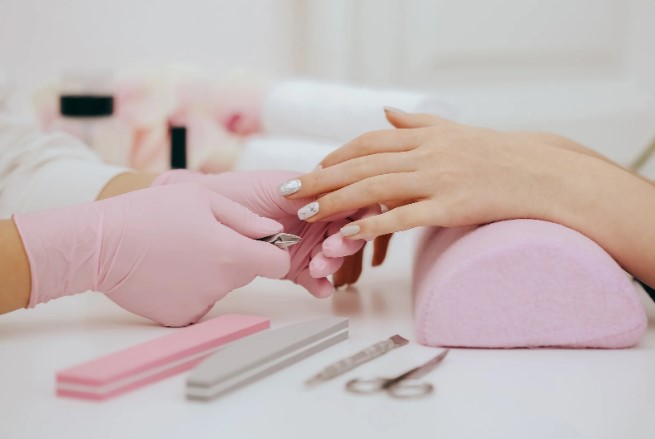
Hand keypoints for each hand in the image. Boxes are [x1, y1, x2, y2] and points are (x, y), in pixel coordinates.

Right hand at [14, 183, 288, 326]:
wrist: (102, 244)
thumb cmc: (149, 214)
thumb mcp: (202, 199)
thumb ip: (245, 217)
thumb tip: (274, 230)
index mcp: (233, 254)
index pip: (278, 264)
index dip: (273, 251)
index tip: (258, 243)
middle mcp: (221, 285)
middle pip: (246, 273)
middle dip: (234, 257)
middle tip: (201, 239)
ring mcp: (200, 304)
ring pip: (221, 287)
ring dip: (210, 273)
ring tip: (177, 253)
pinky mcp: (179, 318)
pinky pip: (197, 303)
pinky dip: (187, 290)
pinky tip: (165, 272)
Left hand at [151, 170, 365, 296]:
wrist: (200, 219)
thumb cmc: (233, 193)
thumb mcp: (274, 187)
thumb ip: (307, 192)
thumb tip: (334, 198)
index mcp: (314, 194)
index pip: (350, 201)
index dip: (356, 215)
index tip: (344, 227)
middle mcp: (314, 218)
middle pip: (347, 232)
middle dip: (345, 243)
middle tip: (329, 250)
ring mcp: (305, 243)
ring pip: (333, 256)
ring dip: (332, 264)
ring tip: (317, 269)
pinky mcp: (293, 266)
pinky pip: (314, 277)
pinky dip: (321, 284)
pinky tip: (320, 289)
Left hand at [279, 110, 630, 238]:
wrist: (542, 174)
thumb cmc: (498, 155)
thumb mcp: (455, 131)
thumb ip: (417, 122)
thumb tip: (386, 112)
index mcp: (425, 137)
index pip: (369, 143)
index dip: (337, 156)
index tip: (312, 170)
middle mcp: (426, 154)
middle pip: (362, 164)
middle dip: (321, 178)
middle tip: (289, 190)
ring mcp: (438, 180)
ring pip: (375, 188)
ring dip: (336, 200)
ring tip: (307, 211)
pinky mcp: (450, 207)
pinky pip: (405, 216)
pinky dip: (374, 224)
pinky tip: (349, 233)